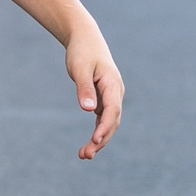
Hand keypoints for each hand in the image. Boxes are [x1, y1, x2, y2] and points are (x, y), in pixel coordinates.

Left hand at [65, 25, 123, 158]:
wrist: (85, 40)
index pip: (112, 110)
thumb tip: (88, 110)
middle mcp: (115, 93)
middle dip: (101, 139)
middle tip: (85, 155)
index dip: (105, 126)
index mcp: (112, 84)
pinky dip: (97, 133)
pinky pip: (103, 120)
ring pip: (108, 124)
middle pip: (112, 121)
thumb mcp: (80, 69)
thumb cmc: (82, 52)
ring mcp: (111, 98)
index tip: (95, 139)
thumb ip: (84, 89)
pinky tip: (88, 146)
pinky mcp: (103, 100)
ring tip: (83, 155)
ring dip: (99, 140)